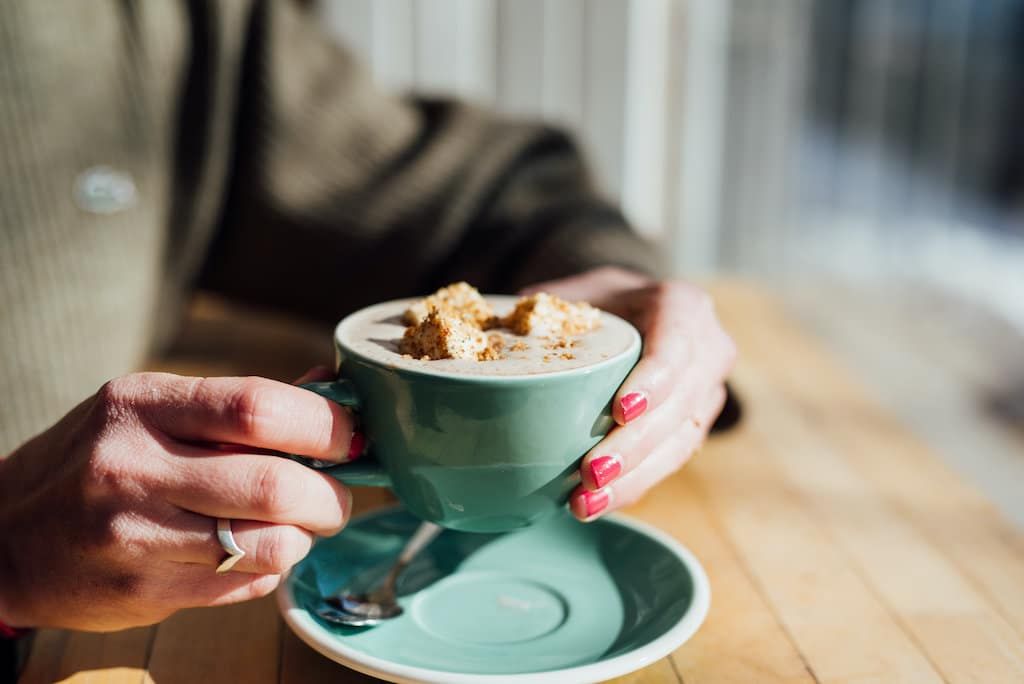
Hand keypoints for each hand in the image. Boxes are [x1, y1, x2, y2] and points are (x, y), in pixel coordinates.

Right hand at [0, 369, 358, 630]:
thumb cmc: (99, 459)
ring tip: (295, 527)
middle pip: (274, 485)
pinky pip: (243, 585)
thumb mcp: (150, 408)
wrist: (7, 536)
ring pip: (267, 545)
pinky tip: (252, 553)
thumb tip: (332, 395)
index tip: (350, 437)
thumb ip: (235, 405)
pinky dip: (269, 569)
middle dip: (330, 496)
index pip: (257, 409)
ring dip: (303, 538)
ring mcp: (135, 537)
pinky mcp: (142, 594)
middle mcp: (133, 469)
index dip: (325, 425)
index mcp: (142, 406)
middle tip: (336, 497)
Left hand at [523, 267, 736, 520]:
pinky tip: (594, 503)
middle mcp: (707, 351)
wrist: (627, 314)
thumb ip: (534, 311)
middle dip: (635, 446)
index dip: (654, 381)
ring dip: (633, 479)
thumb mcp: (569, 293)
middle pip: (679, 406)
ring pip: (679, 444)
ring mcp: (705, 394)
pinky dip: (631, 486)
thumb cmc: (592, 304)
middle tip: (590, 475)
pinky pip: (668, 463)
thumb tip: (480, 338)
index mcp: (682, 307)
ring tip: (585, 503)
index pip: (676, 347)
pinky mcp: (692, 428)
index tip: (620, 411)